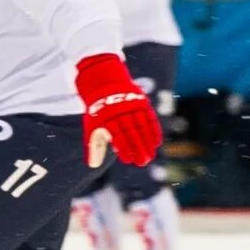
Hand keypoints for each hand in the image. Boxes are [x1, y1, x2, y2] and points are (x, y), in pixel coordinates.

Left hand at [76, 53, 160, 167]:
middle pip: (131, 132)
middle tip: (144, 162)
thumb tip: (93, 165)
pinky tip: (157, 142)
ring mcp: (132, 107)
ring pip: (142, 126)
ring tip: (151, 155)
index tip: (128, 160)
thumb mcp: (92, 126)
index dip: (123, 148)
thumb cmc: (98, 112)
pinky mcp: (142, 103)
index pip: (116, 135)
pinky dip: (154, 130)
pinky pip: (150, 118)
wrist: (106, 84)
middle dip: (138, 148)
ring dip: (148, 142)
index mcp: (106, 117)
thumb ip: (94, 145)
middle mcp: (120, 112)